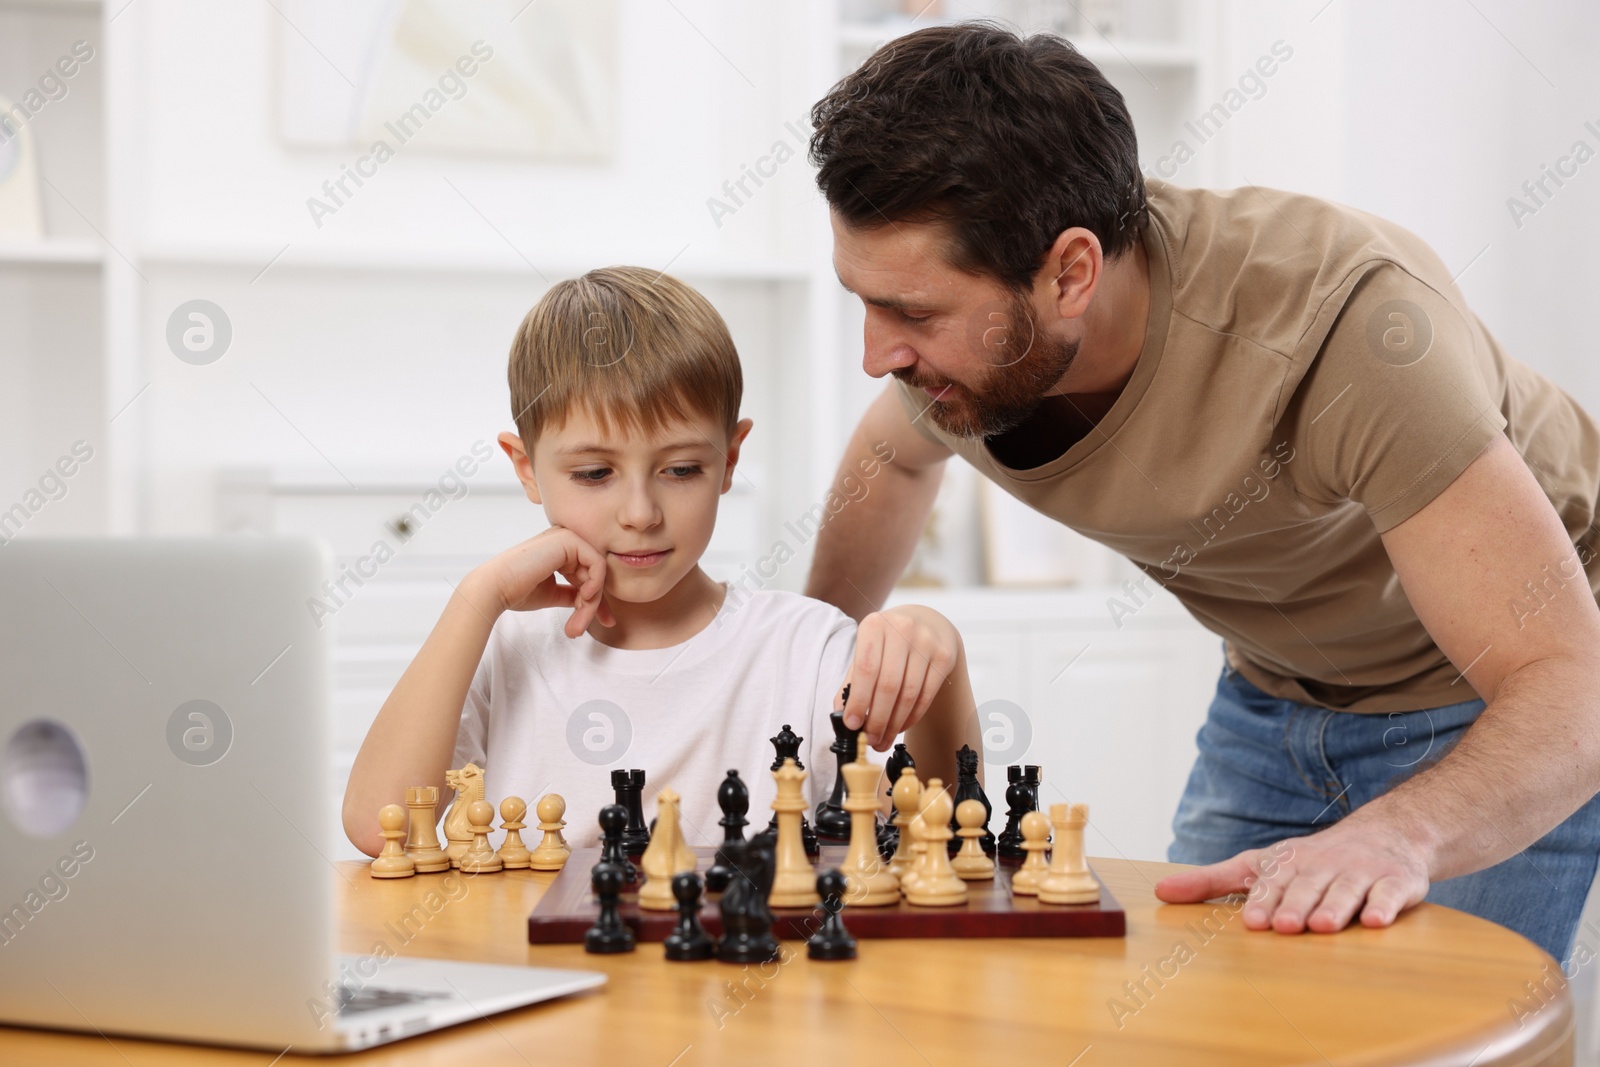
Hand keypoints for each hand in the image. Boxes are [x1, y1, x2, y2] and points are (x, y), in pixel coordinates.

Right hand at [469, 527, 615, 637]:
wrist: (495, 588)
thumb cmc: (517, 591)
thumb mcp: (553, 593)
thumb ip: (573, 593)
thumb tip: (592, 603)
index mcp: (561, 550)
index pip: (589, 574)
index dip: (596, 601)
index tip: (603, 622)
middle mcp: (566, 540)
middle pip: (595, 575)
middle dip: (593, 605)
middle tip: (579, 629)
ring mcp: (567, 537)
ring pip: (598, 572)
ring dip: (592, 603)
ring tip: (576, 624)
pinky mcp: (569, 540)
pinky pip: (598, 564)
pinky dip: (596, 584)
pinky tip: (585, 598)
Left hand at [840, 605, 959, 750]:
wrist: (928, 621)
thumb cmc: (890, 641)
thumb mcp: (868, 649)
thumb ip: (853, 680)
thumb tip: (843, 716)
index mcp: (875, 625)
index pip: (866, 669)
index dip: (859, 701)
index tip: (852, 725)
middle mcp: (902, 629)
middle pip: (889, 686)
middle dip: (878, 719)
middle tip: (870, 740)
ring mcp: (927, 642)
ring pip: (909, 694)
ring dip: (895, 724)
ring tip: (883, 740)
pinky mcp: (944, 657)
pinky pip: (926, 696)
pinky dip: (911, 717)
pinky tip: (900, 726)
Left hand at [1153, 815, 1429, 933]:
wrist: (1386, 833)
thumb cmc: (1311, 861)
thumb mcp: (1260, 865)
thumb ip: (1212, 881)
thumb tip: (1159, 892)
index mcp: (1288, 862)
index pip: (1273, 882)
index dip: (1263, 900)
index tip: (1253, 922)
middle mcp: (1323, 865)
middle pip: (1307, 885)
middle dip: (1296, 904)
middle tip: (1285, 927)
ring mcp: (1361, 871)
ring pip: (1346, 889)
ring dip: (1335, 906)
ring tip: (1323, 927)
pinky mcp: (1396, 881)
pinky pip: (1390, 894)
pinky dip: (1383, 906)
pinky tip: (1375, 922)